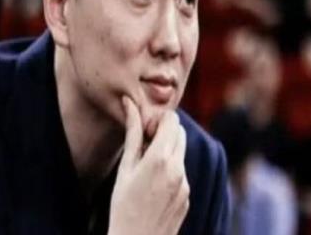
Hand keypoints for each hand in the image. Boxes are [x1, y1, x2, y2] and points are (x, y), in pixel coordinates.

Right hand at [108, 97, 188, 234]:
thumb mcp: (125, 167)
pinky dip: (170, 169)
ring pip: (180, 152)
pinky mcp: (187, 196)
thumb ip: (133, 133)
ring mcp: (185, 184)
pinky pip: (181, 171)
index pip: (172, 120)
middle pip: (179, 133)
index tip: (144, 129)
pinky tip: (153, 185)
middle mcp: (178, 169)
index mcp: (160, 159)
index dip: (158, 120)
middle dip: (164, 131)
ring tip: (146, 167)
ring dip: (167, 150)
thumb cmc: (122, 205)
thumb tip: (130, 104)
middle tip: (145, 143)